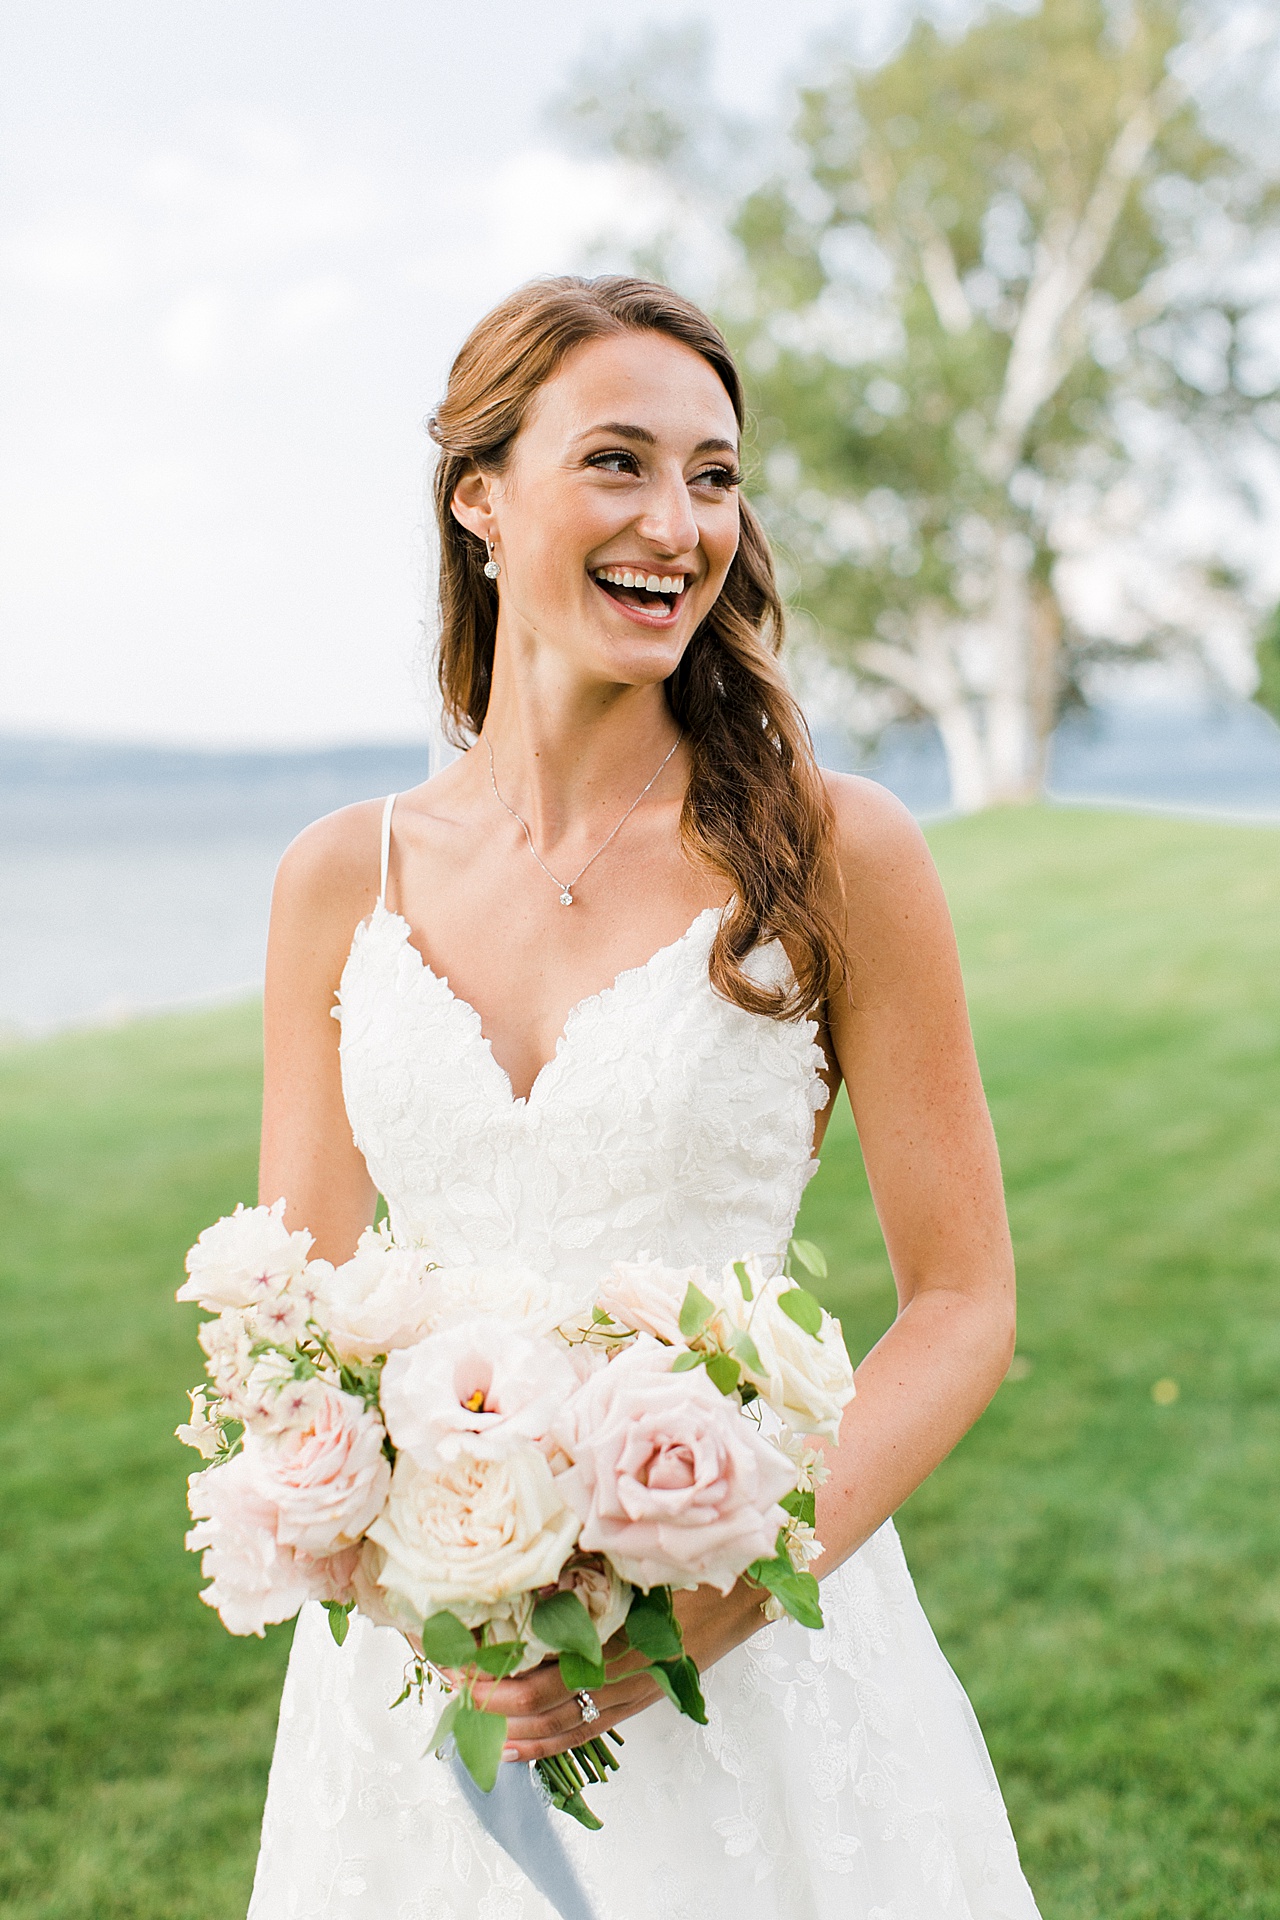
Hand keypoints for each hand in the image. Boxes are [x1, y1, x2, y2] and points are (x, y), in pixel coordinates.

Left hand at [465, 1580, 767, 1762]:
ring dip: (518, 1731)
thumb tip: (529, 1567)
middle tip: (452, 1690)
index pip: (548, 1681)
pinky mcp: (648, 1695)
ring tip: (474, 1727)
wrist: (755, 1582)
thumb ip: (593, 1565)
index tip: (459, 1666)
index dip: (500, 1682)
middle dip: (495, 1706)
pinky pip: (594, 1729)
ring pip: (569, 1728)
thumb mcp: (644, 1554)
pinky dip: (552, 1741)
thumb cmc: (700, 1557)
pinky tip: (521, 1744)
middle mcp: (631, 1677)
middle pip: (550, 1710)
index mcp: (626, 1642)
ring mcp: (641, 1691)